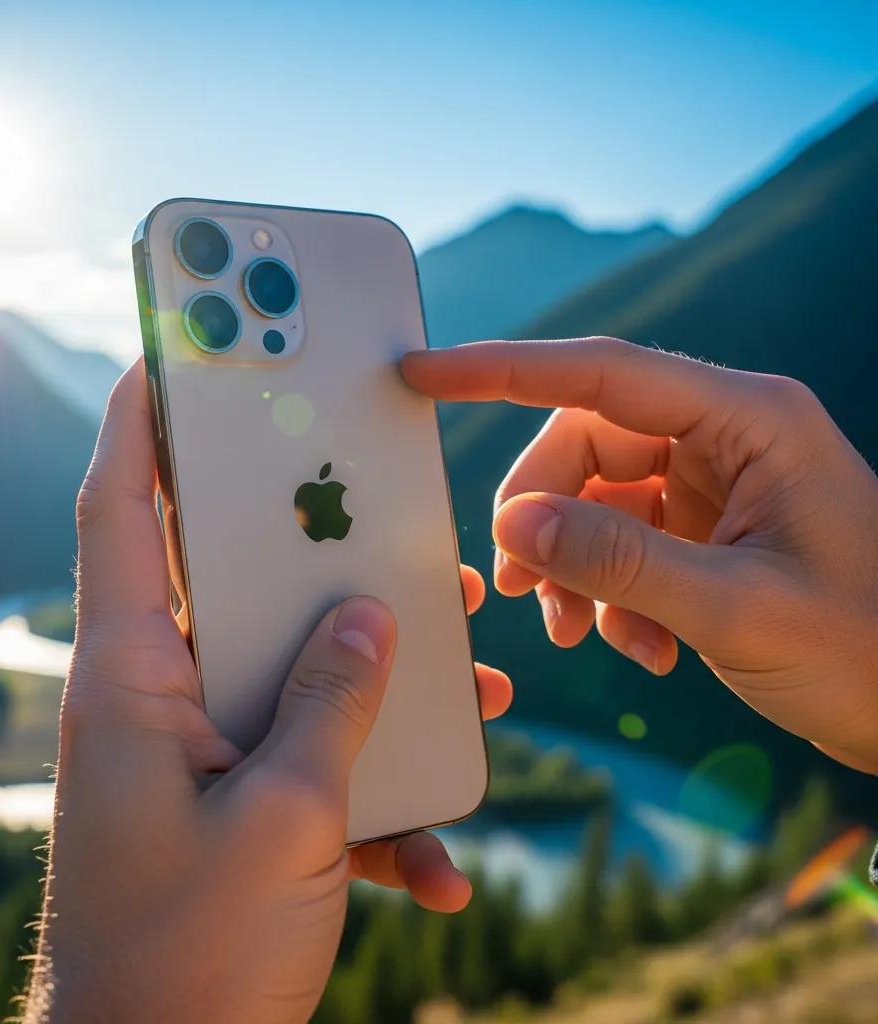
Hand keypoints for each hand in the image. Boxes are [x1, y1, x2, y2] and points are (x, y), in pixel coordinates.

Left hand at [26, 359, 510, 1023]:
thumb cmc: (187, 961)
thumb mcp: (283, 822)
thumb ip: (334, 706)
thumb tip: (375, 619)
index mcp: (133, 679)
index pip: (123, 513)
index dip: (141, 423)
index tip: (170, 352)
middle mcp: (160, 698)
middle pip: (230, 576)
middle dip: (306, 534)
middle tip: (373, 498)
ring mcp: (201, 749)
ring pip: (293, 666)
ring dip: (374, 672)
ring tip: (463, 673)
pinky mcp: (239, 799)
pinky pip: (314, 763)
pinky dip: (377, 800)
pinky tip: (436, 864)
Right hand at [403, 337, 877, 774]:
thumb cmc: (866, 650)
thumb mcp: (737, 610)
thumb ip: (619, 563)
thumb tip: (514, 525)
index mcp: (749, 420)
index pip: (599, 373)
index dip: (501, 370)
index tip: (424, 373)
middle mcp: (725, 435)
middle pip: (584, 445)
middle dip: (542, 517)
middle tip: (517, 588)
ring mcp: (712, 481)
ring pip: (593, 498)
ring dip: (572, 567)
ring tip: (579, 634)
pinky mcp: (702, 526)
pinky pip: (619, 541)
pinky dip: (607, 594)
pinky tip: (638, 647)